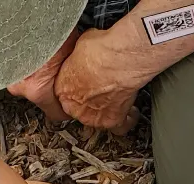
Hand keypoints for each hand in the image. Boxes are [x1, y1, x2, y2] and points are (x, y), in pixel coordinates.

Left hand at [8, 28, 139, 132]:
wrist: (119, 57)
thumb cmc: (100, 50)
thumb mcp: (79, 47)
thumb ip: (79, 57)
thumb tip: (84, 52)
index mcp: (63, 89)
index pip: (65, 94)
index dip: (78, 87)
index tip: (86, 81)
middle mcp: (76, 107)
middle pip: (81, 109)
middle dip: (91, 99)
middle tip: (102, 86)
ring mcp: (94, 116)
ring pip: (97, 118)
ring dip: (106, 109)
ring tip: (116, 96)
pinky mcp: (113, 120)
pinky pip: (119, 126)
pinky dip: (126, 119)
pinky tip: (130, 110)